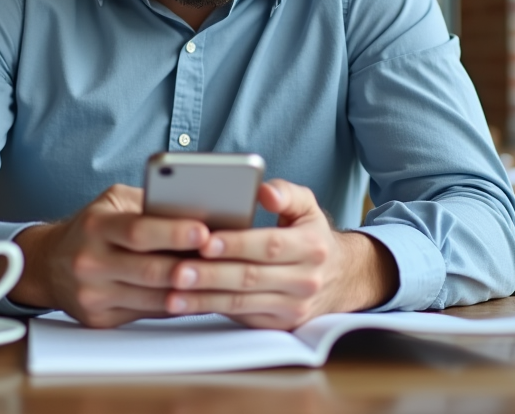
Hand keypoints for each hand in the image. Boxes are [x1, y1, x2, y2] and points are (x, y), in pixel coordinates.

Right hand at [4, 184, 210, 327]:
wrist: (48, 263)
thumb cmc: (93, 227)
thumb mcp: (113, 202)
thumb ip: (148, 204)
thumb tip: (195, 209)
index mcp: (96, 226)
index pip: (137, 231)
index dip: (173, 232)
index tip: (204, 230)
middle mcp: (90, 261)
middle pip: (148, 269)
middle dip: (190, 266)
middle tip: (223, 261)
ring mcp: (92, 294)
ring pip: (152, 297)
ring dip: (189, 291)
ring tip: (219, 279)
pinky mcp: (99, 318)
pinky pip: (146, 314)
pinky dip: (175, 305)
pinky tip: (197, 296)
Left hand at [163, 180, 398, 329]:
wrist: (341, 278)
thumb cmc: (312, 236)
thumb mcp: (308, 207)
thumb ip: (286, 193)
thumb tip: (264, 191)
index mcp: (311, 246)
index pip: (270, 246)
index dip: (236, 244)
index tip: (205, 241)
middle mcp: (305, 280)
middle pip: (251, 278)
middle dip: (211, 275)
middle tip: (176, 270)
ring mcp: (292, 307)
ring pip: (242, 303)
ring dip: (204, 299)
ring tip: (173, 292)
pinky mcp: (279, 324)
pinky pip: (240, 317)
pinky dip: (210, 310)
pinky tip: (185, 304)